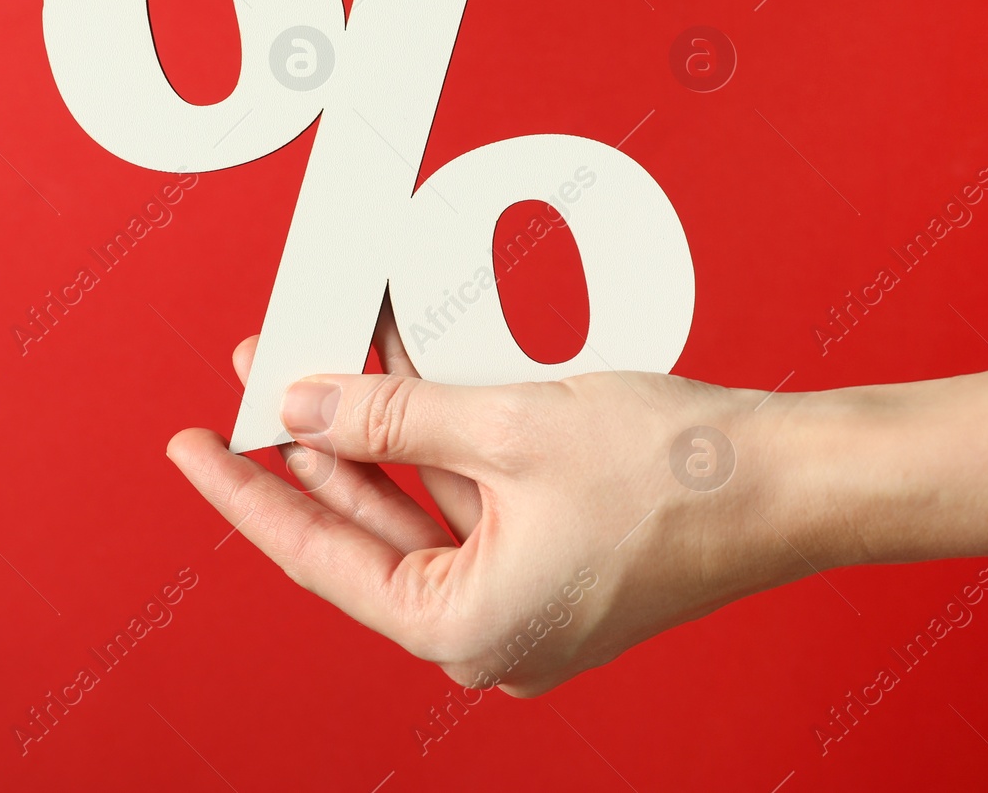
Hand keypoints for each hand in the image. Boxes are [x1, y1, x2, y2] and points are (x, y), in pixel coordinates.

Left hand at [166, 300, 821, 695]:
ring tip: (326, 354)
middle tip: (259, 370)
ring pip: (417, 503)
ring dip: (376, 426)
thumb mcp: (508, 428)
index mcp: (466, 630)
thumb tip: (300, 403)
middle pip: (364, 525)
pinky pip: (470, 497)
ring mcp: (525, 599)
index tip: (192, 445)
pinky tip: (405, 372)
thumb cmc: (678, 475)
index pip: (317, 554)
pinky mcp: (555, 562)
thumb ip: (389, 417)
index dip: (245, 490)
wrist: (794, 482)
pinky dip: (436, 437)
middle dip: (312, 437)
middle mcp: (490, 632)